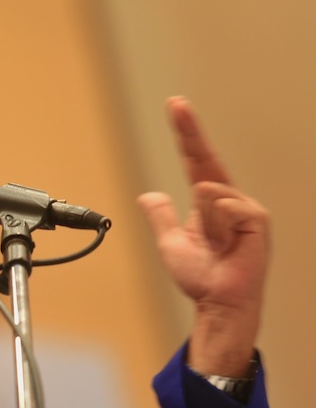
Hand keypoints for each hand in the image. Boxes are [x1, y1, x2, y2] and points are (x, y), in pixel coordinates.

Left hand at [137, 96, 267, 376]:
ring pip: (207, 192)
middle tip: (175, 105)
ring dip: (203, 224)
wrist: (218, 303)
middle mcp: (230, 199)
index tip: (176, 104)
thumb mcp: (171, 242)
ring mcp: (246, 208)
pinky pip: (224, 207)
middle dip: (189, 132)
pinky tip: (226, 244)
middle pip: (205, 160)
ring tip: (215, 246)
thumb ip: (161, 218)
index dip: (187, 132)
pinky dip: (217, 227)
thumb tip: (148, 195)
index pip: (197, 159)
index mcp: (210, 202)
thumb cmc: (201, 277)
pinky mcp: (257, 220)